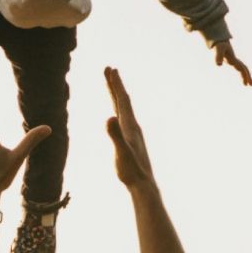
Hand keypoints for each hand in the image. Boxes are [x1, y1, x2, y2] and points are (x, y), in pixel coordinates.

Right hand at [104, 67, 154, 188]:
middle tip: (109, 69)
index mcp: (130, 126)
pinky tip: (116, 113)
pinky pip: (123, 119)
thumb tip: (109, 118)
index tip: (110, 69)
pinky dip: (118, 110)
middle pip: (123, 100)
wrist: (142, 184)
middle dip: (115, 85)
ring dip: (117, 95)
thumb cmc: (131, 170)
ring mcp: (132, 133)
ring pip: (123, 109)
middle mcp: (133, 126)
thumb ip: (115, 135)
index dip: (116, 84)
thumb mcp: (120, 151)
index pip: (122, 100)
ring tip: (112, 85)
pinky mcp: (130, 140)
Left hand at [213, 40, 251, 85]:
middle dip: (248, 77)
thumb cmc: (219, 45)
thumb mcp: (219, 50)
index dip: (244, 75)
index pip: (241, 68)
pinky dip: (243, 74)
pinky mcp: (233, 61)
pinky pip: (240, 69)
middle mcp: (236, 61)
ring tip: (248, 85)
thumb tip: (218, 65)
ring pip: (243, 69)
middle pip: (245, 69)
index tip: (245, 83)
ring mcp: (235, 61)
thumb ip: (218, 57)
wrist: (221, 40)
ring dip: (247, 76)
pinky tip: (243, 79)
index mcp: (234, 60)